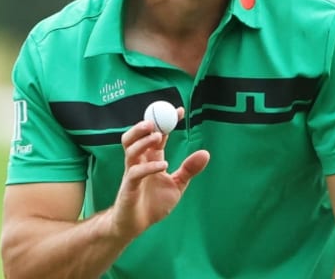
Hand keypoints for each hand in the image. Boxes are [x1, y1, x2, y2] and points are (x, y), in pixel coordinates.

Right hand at [110, 107, 209, 238]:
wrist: (136, 225)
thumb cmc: (154, 204)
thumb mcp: (177, 184)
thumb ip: (189, 169)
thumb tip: (205, 153)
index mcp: (151, 158)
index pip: (157, 135)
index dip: (166, 122)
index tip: (180, 110)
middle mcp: (139, 162)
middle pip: (134, 137)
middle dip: (144, 126)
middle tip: (157, 120)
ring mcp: (132, 173)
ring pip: (130, 150)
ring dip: (143, 141)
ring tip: (158, 137)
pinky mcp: (129, 187)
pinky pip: (135, 173)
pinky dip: (149, 167)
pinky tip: (164, 166)